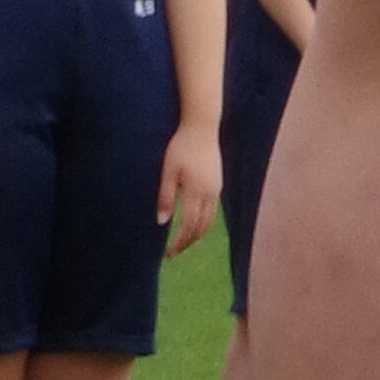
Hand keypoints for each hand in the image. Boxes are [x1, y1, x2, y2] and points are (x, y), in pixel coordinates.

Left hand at [161, 115, 222, 253]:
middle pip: (201, 227)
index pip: (188, 225)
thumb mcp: (168, 170)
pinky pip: (213, 211)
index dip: (179, 242)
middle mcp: (210, 193)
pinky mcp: (218, 183)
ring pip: (210, 221)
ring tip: (184, 241)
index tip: (168, 253)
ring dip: (197, 235)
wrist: (202, 126)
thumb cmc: (181, 146)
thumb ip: (165, 196)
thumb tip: (162, 222)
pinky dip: (204, 223)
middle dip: (187, 242)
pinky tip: (194, 223)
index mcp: (196, 191)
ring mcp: (216, 188)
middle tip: (174, 252)